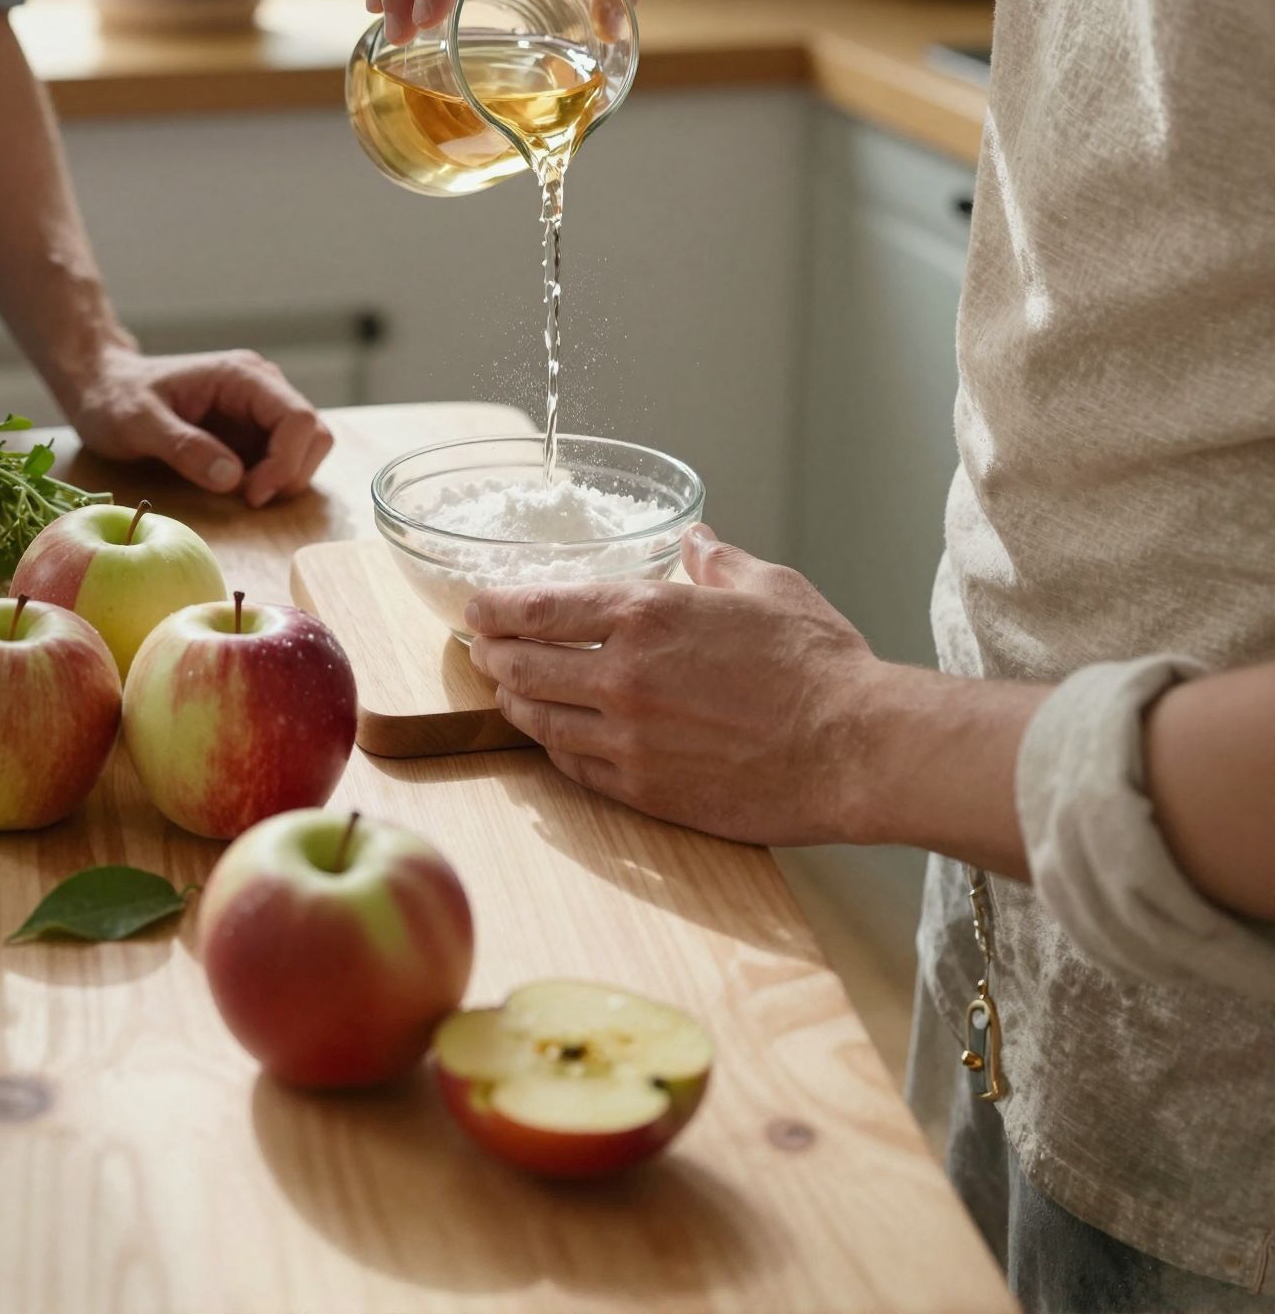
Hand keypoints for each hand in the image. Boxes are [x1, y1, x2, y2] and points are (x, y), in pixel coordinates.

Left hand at [65, 345, 333, 506]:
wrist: (102, 386)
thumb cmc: (114, 399)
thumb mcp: (137, 423)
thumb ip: (183, 447)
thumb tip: (233, 477)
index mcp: (241, 376)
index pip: (299, 418)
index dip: (286, 462)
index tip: (251, 495)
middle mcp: (261, 387)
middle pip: (314, 433)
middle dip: (290, 473)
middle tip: (248, 498)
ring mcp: (259, 409)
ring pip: (307, 447)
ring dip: (284, 478)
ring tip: (240, 492)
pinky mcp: (253, 430)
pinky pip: (285, 457)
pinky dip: (272, 480)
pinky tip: (236, 487)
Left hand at [466, 525, 888, 844]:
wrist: (853, 747)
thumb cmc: (818, 664)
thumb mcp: (768, 587)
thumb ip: (717, 562)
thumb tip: (695, 541)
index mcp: (647, 615)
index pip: (540, 608)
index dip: (497, 609)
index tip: (478, 609)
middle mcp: (623, 677)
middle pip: (524, 667)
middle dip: (493, 657)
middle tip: (483, 652)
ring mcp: (629, 740)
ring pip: (541, 722)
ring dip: (514, 704)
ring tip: (506, 694)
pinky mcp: (646, 791)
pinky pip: (576, 769)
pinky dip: (555, 749)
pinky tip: (554, 739)